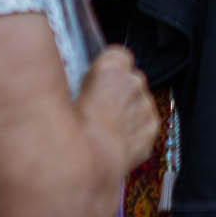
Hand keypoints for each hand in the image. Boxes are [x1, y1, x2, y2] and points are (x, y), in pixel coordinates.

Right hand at [76, 46, 160, 172]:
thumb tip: (69, 79)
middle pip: (130, 78)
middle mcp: (133, 81)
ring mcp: (145, 105)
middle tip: (98, 107)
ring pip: (139, 101)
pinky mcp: (152, 127)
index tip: (98, 80)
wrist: (90, 162)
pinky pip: (145, 122)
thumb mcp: (63, 94)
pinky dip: (135, 129)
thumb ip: (75, 80)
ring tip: (105, 127)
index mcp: (112, 66)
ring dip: (127, 111)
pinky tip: (116, 139)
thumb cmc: (72, 128)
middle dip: (118, 91)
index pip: (118, 55)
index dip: (107, 70)